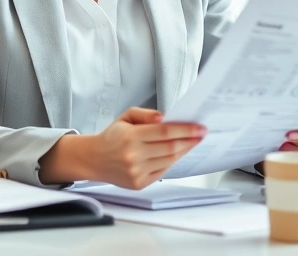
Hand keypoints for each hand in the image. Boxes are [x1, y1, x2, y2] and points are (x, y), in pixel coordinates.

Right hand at [84, 108, 205, 188]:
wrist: (95, 159)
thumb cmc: (112, 136)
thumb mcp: (126, 117)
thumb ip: (146, 114)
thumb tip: (165, 118)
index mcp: (130, 137)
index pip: (165, 132)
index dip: (185, 130)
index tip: (199, 127)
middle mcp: (133, 156)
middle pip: (170, 147)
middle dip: (190, 140)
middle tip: (202, 134)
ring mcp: (136, 172)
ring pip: (169, 160)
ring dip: (184, 151)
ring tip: (192, 142)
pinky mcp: (139, 183)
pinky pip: (162, 171)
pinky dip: (172, 161)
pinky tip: (177, 153)